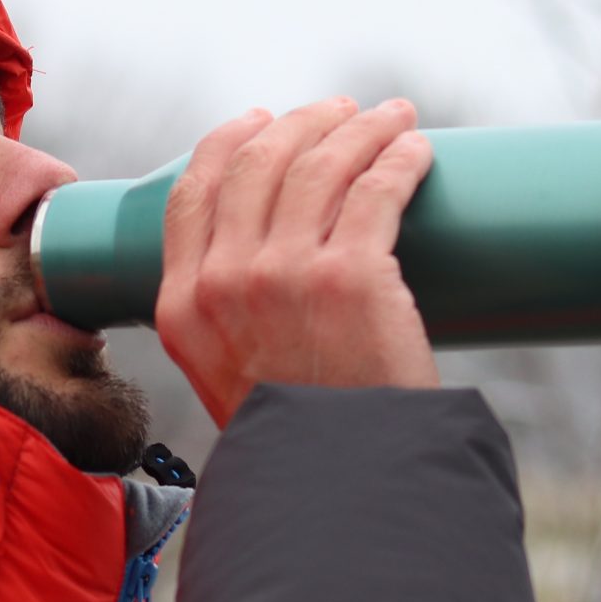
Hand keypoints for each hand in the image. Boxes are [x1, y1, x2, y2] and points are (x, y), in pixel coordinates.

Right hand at [155, 95, 438, 429]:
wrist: (341, 488)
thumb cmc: (297, 440)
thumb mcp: (225, 380)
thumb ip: (229, 325)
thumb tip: (275, 273)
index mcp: (182, 306)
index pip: (192, 192)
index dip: (229, 142)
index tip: (263, 121)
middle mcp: (225, 282)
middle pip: (259, 163)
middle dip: (306, 123)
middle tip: (345, 113)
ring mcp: (287, 275)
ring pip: (322, 165)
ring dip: (363, 130)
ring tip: (395, 120)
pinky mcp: (353, 276)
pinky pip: (378, 189)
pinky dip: (400, 159)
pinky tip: (417, 151)